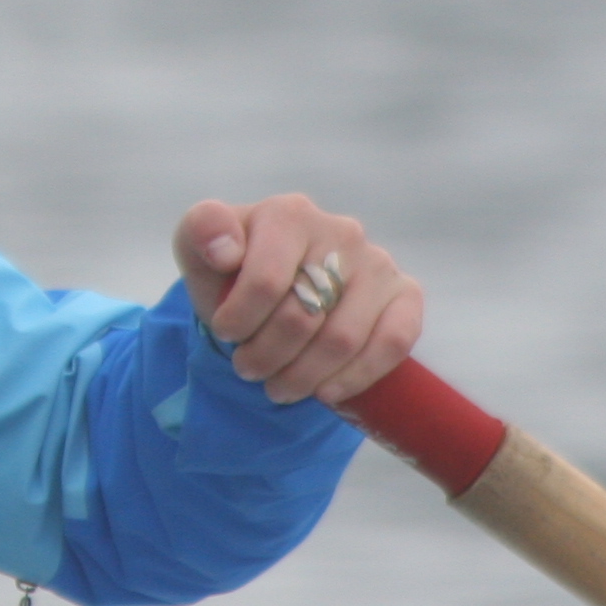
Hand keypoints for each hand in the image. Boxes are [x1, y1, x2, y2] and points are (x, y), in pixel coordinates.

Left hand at [174, 194, 424, 406]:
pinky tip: (325, 392)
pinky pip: (392, 343)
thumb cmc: (233, 269)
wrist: (274, 288)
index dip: (239, 320)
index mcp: (289, 213)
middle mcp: (341, 231)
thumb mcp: (199, 247)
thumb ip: (202, 232)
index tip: (224, 334)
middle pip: (303, 316)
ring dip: (303, 375)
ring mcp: (378, 263)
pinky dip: (355, 376)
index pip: (266, 281)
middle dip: (267, 355)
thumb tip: (226, 251)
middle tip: (247, 370)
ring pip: (342, 339)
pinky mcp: (405, 294)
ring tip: (277, 386)